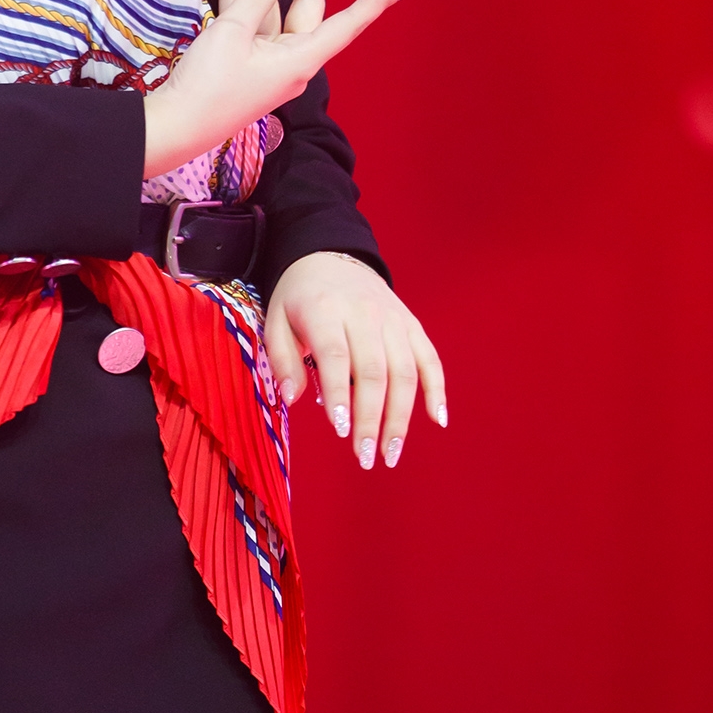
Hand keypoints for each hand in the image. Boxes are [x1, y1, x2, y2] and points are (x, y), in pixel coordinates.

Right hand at [143, 0, 415, 179]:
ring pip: (270, 5)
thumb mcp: (234, 31)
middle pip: (305, 2)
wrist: (174, 126)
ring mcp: (265, 58)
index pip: (348, 22)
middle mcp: (290, 57)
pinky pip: (248, 18)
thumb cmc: (210, 85)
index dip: (376, 1)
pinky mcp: (241, 58)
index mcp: (301, 58)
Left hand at [265, 251, 446, 470]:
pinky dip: (437, 389)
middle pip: (374, 371)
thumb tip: (290, 398)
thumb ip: (281, 359)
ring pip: (405, 371)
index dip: (340, 394)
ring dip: (401, 417)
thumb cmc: (299, 298)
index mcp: (326, 310)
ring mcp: (393, 319)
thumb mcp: (276, 320)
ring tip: (390, 453)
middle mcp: (365, 314)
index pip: (337, 356)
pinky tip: (437, 420)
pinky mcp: (411, 325)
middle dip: (372, 419)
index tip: (342, 430)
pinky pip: (430, 358)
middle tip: (365, 457)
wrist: (329, 256)